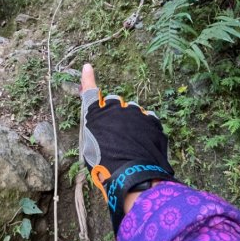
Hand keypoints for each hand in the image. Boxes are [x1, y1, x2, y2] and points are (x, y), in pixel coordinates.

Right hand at [80, 63, 175, 233]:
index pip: (90, 92)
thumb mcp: (90, 149)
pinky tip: (143, 146)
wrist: (132, 174)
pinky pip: (147, 121)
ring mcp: (136, 112)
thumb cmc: (105, 165)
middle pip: (116, 104)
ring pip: (133, 113)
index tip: (88, 67)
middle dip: (116, 114)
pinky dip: (146, 130)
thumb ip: (95, 132)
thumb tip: (102, 128)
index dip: (88, 79)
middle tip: (117, 136)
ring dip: (132, 124)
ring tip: (132, 146)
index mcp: (97, 113)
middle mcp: (116, 107)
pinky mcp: (152, 120)